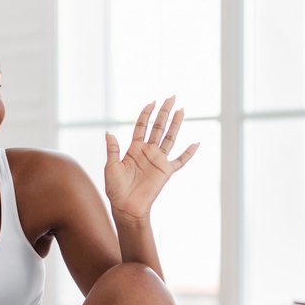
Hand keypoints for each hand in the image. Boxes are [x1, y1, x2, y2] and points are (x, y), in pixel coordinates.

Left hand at [104, 96, 199, 220]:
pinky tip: (196, 143)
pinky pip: (180, 161)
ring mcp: (158, 161)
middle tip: (171, 97)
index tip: (151, 102)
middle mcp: (148, 152)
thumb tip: (108, 133)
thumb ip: (113, 149)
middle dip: (164, 112)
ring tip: (181, 110)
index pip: (141, 126)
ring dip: (175, 124)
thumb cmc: (116, 189)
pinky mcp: (166, 172)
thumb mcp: (111, 166)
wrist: (126, 207)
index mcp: (134, 149)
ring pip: (169, 138)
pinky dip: (188, 153)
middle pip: (158, 127)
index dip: (146, 114)